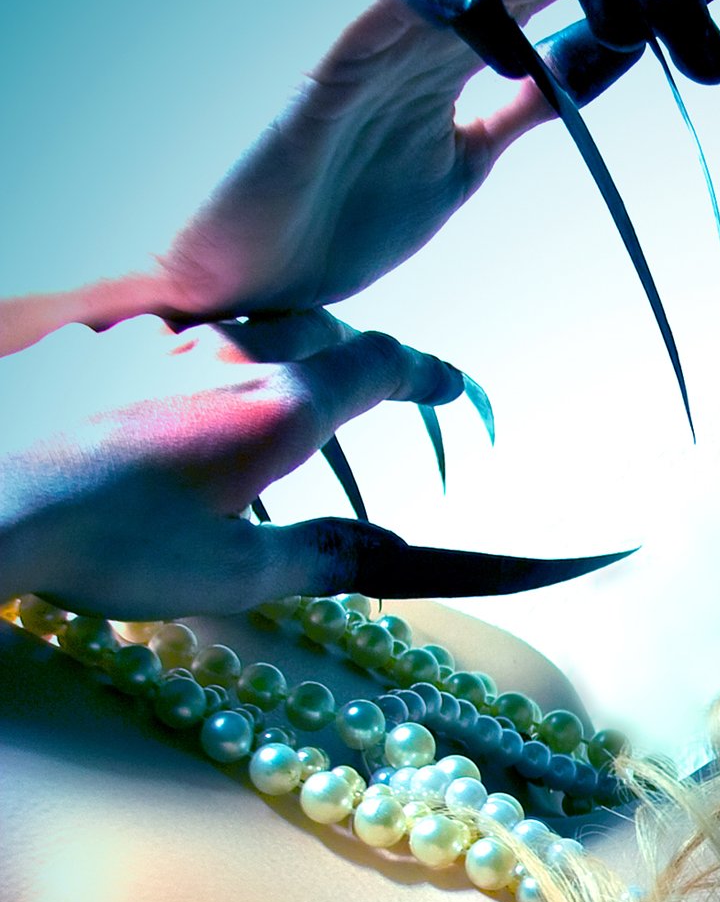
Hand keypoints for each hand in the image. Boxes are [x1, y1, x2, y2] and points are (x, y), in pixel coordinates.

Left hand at [0, 312, 463, 617]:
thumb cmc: (110, 544)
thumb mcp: (235, 573)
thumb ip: (321, 556)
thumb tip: (387, 554)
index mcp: (280, 406)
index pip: (378, 366)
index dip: (425, 374)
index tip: (450, 385)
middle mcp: (226, 355)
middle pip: (315, 328)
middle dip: (350, 353)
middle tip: (362, 386)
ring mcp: (151, 342)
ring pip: (234, 329)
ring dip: (262, 356)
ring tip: (252, 399)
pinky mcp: (87, 347)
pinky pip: (156, 341)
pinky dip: (181, 366)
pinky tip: (153, 407)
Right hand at [153, 0, 719, 320]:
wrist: (255, 280)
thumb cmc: (349, 209)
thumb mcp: (475, 151)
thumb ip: (538, 100)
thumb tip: (609, 64)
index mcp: (484, 38)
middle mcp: (448, 17)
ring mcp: (395, 32)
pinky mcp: (340, 63)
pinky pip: (405, 11)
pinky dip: (465, 13)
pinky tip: (517, 43)